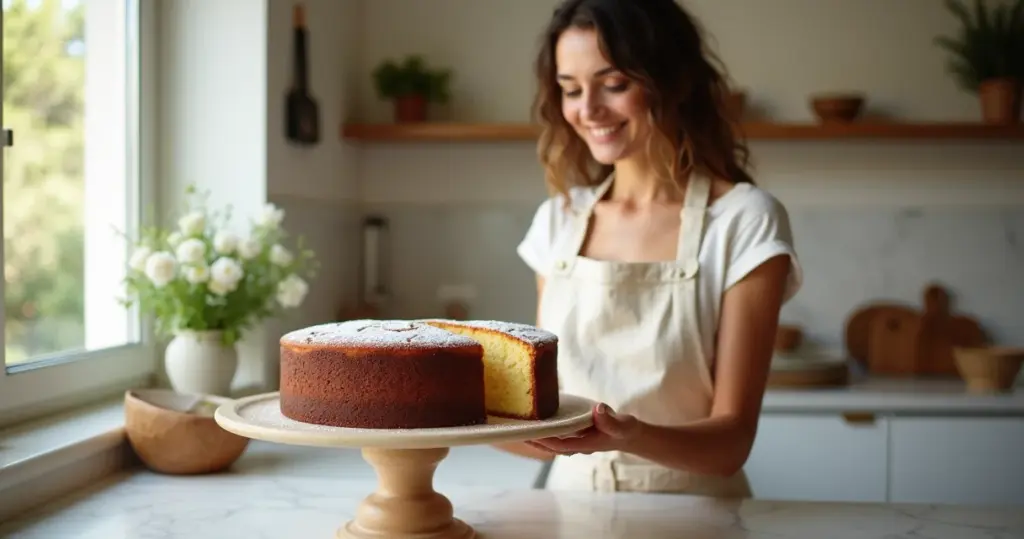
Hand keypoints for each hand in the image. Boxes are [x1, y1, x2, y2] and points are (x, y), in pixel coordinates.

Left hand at [526, 403, 641, 456]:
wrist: (628, 435)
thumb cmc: (624, 431)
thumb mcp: (621, 425)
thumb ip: (610, 420)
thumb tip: (598, 410)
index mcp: (584, 444)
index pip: (558, 445)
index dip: (543, 440)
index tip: (529, 433)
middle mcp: (576, 445)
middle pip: (549, 446)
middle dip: (533, 440)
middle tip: (515, 430)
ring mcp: (575, 441)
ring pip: (551, 442)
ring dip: (536, 436)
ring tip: (520, 426)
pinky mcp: (575, 435)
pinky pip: (556, 435)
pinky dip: (545, 431)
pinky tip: (536, 422)